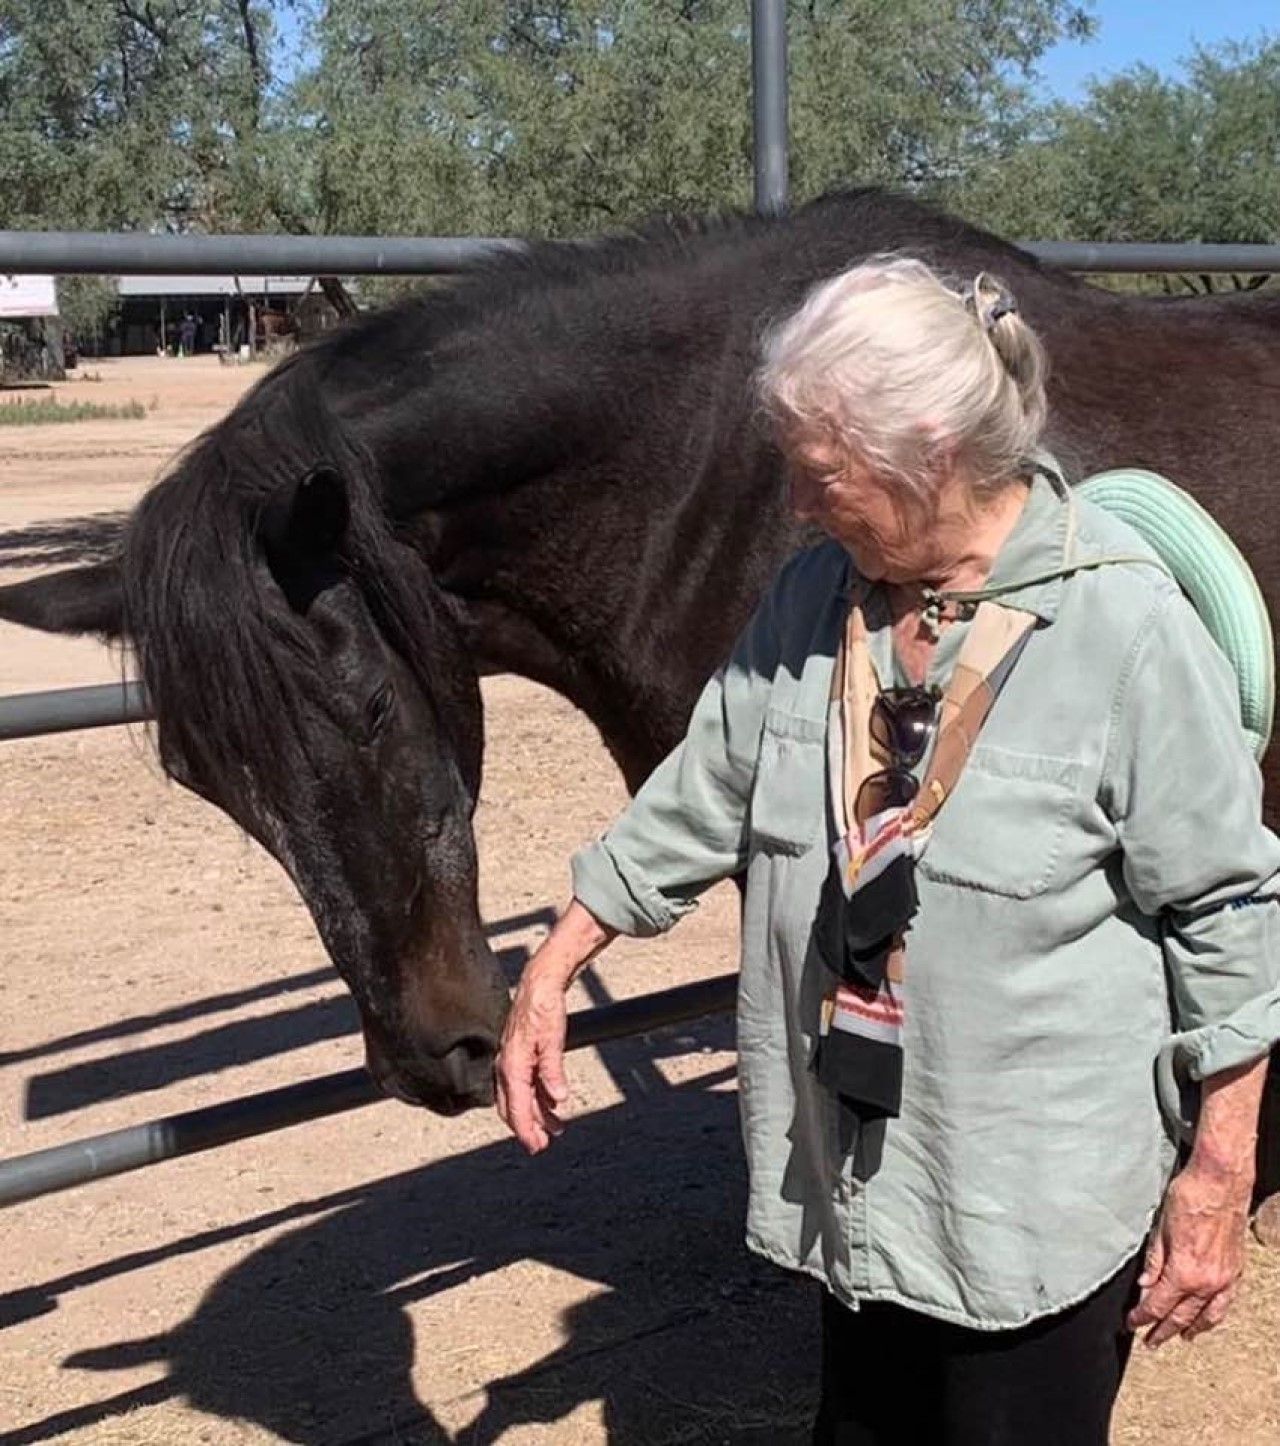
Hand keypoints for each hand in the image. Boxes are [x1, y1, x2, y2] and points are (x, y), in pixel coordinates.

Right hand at [495, 955, 574, 1152]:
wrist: (539, 984)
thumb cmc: (543, 1007)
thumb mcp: (553, 1040)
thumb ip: (553, 1070)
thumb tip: (558, 1098)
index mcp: (512, 1065)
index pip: (516, 1107)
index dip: (526, 1130)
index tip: (535, 1146)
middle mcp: (507, 1066)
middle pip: (513, 1107)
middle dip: (528, 1128)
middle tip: (541, 1145)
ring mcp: (512, 1061)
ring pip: (520, 1097)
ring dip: (536, 1114)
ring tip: (554, 1128)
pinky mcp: (520, 1056)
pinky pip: (525, 1085)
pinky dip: (537, 1098)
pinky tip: (551, 1104)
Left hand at [1126, 1158, 1252, 1347]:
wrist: (1220, 1182)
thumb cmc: (1188, 1197)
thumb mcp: (1160, 1228)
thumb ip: (1154, 1261)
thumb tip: (1144, 1285)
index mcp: (1184, 1272)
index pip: (1158, 1305)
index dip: (1143, 1318)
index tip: (1132, 1324)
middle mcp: (1207, 1282)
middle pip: (1181, 1315)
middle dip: (1163, 1330)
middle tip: (1151, 1341)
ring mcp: (1224, 1278)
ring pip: (1206, 1314)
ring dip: (1191, 1328)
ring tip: (1180, 1337)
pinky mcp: (1235, 1269)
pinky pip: (1224, 1302)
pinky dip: (1213, 1314)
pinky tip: (1208, 1317)